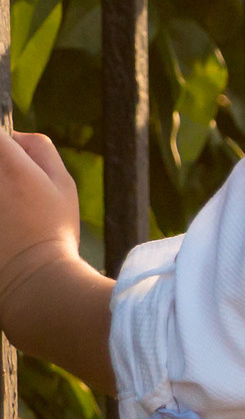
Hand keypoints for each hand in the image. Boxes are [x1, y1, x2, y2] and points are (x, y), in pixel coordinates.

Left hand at [0, 129, 80, 322]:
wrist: (31, 282)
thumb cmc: (53, 231)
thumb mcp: (64, 184)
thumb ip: (40, 149)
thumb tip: (15, 136)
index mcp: (8, 165)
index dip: (4, 144)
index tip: (11, 159)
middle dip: (3, 173)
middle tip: (14, 194)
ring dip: (1, 196)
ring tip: (10, 214)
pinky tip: (6, 227)